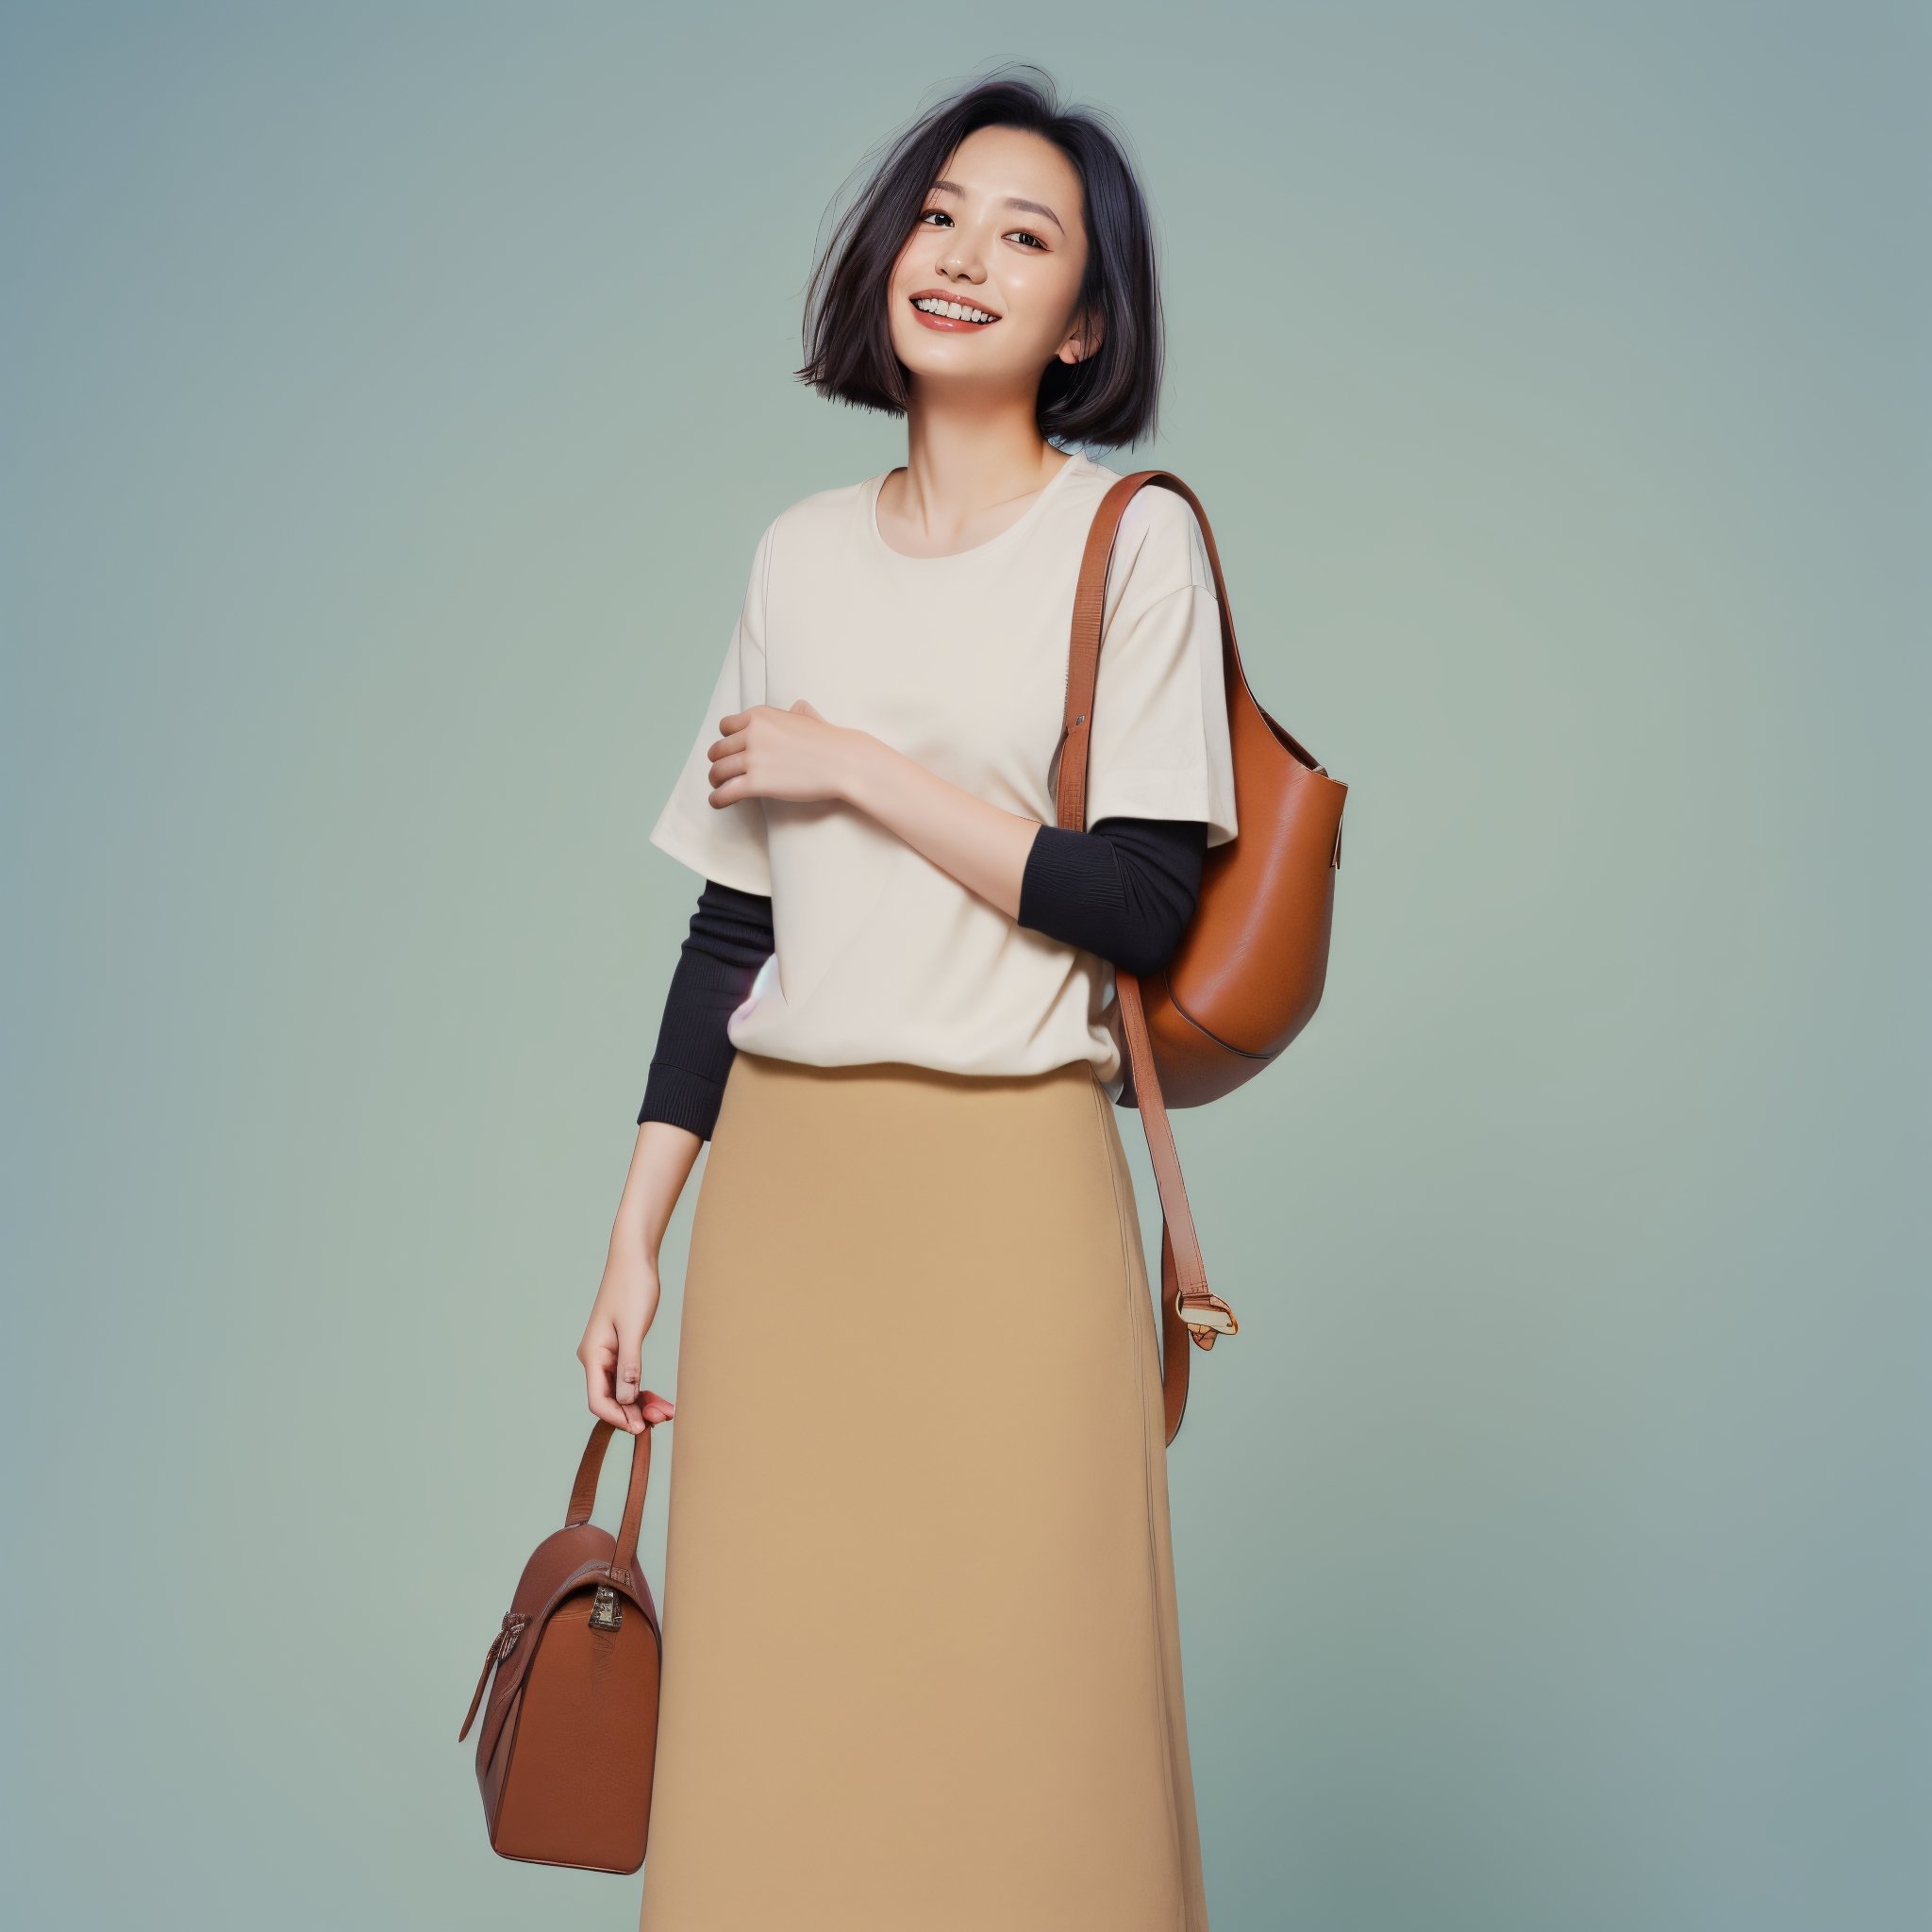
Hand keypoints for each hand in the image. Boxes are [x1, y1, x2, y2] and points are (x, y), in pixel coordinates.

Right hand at [579, 1244, 675, 1433]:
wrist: (635, 1258)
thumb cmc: (633, 1288)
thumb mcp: (634, 1328)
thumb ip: (629, 1365)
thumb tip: (625, 1400)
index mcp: (592, 1354)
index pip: (599, 1400)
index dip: (619, 1418)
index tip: (641, 1429)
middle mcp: (595, 1357)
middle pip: (610, 1399)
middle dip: (634, 1413)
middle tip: (663, 1420)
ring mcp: (606, 1354)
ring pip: (620, 1390)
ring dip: (641, 1404)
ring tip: (667, 1413)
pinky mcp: (619, 1348)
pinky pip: (627, 1377)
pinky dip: (642, 1389)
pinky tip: (659, 1399)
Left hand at [706, 698, 861, 807]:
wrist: (842, 761)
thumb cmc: (830, 742)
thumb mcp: (808, 717)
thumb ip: (796, 712)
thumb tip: (798, 707)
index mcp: (760, 716)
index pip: (726, 726)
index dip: (726, 740)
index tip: (729, 750)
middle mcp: (752, 734)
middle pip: (718, 750)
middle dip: (718, 761)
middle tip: (721, 771)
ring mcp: (752, 759)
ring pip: (717, 771)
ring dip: (716, 781)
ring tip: (719, 787)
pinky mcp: (756, 783)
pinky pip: (725, 792)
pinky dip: (718, 798)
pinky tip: (718, 802)